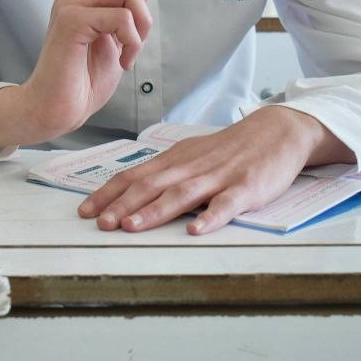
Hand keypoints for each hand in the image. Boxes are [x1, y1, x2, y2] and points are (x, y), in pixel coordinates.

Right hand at [0, 0, 154, 152]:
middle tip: (138, 33)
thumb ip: (122, 15)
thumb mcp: (112, 40)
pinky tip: (123, 61)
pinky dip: (132, 40)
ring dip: (141, 21)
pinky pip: (120, 16)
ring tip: (131, 49)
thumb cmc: (81, 81)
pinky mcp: (71, 22)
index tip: (147, 0)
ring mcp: (70, 6)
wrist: (55, 108)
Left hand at [78, 106, 354, 233]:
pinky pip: (226, 204)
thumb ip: (164, 173)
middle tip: (99, 223)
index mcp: (174, 160)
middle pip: (150, 185)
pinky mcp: (246, 187)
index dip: (107, 193)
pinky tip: (194, 229)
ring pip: (180, 195)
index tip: (85, 210)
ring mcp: (218, 177)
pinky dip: (209, 217)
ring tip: (131, 227)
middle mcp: (190, 167)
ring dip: (154, 212)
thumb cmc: (229, 148)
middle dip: (121, 205)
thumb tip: (129, 191)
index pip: (133, 176)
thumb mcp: (190, 155)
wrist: (276, 131)